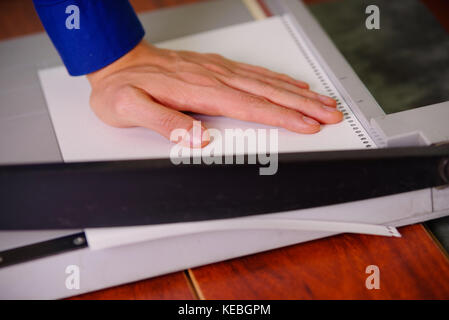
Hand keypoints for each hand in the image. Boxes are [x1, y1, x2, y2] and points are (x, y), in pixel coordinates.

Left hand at [87, 41, 341, 146]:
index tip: (307, 124)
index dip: (282, 116)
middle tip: (331, 113)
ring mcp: (217, 70)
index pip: (250, 106)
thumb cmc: (122, 88)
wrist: (118, 61)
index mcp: (198, 90)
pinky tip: (290, 83)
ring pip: (266, 80)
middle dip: (303, 105)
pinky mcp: (216, 67)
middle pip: (267, 92)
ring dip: (297, 92)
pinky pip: (254, 71)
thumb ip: (164, 122)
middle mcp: (214, 77)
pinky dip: (278, 79)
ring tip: (322, 100)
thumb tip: (197, 138)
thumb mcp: (130, 108)